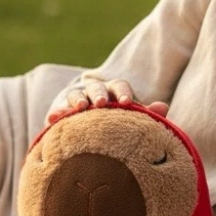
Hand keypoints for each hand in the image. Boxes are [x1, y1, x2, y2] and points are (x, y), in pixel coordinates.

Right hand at [47, 78, 168, 123]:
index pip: (121, 86)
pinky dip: (56, 113)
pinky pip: (57, 110)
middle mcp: (96, 92)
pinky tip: (52, 118)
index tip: (126, 103)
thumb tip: (164, 107)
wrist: (89, 129)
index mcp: (116, 92)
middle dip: (100, 94)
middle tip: (101, 103)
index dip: (123, 93)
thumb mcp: (131, 118)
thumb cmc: (117, 123)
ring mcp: (76, 99)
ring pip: (76, 94)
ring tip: (80, 108)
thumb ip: (146, 114)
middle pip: (98, 87)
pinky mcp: (60, 109)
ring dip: (78, 99)